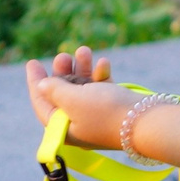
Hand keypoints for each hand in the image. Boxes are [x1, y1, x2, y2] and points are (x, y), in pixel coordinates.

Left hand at [23, 45, 139, 149]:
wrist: (146, 120)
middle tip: (63, 56)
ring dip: (82, 68)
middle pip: (63, 94)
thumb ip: (54, 90)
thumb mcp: (73, 100)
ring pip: (82, 88)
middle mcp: (78, 124)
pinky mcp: (113, 107)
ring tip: (84, 51)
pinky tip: (103, 63)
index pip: (42, 104)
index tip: (33, 62)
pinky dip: (100, 75)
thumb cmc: (105, 112)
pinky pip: (100, 88)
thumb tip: (42, 85)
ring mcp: (97, 115)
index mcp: (64, 129)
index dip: (35, 83)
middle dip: (62, 72)